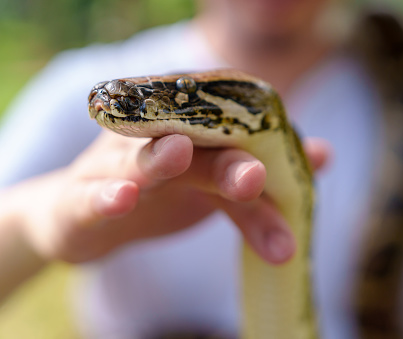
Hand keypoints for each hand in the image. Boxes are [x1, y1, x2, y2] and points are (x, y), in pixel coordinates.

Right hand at [20, 131, 329, 263]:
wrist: (85, 216)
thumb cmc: (158, 195)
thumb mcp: (212, 189)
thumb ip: (260, 177)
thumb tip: (324, 153)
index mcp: (184, 129)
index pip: (230, 137)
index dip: (268, 154)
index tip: (312, 167)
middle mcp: (149, 137)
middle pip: (189, 141)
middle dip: (224, 160)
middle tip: (255, 176)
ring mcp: (110, 164)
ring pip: (135, 158)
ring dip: (157, 157)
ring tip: (179, 153)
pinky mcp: (78, 198)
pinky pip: (89, 195)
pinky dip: (105, 194)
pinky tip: (121, 195)